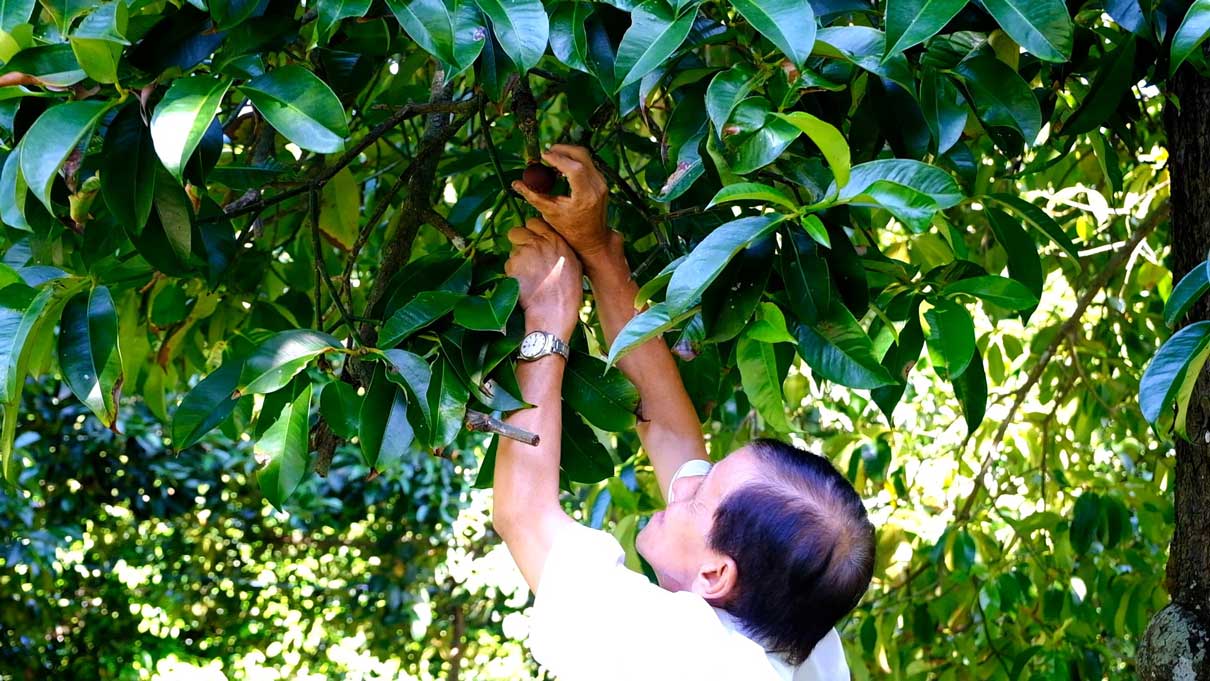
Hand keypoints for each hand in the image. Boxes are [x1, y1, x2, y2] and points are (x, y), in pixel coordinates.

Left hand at [505, 218, 582, 337]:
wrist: (554, 313)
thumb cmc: (567, 294)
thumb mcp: (574, 264)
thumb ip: (560, 247)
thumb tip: (551, 241)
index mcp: (556, 239)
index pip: (534, 222)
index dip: (531, 232)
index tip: (533, 242)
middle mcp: (539, 242)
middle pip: (517, 231)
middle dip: (517, 242)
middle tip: (525, 258)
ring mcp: (524, 252)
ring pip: (511, 251)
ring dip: (516, 261)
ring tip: (529, 278)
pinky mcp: (512, 265)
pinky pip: (508, 265)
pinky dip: (512, 274)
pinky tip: (524, 284)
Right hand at [511, 145, 613, 259]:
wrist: (592, 238)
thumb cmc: (571, 229)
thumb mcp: (550, 213)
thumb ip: (533, 196)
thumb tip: (516, 184)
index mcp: (585, 197)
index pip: (574, 169)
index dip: (557, 158)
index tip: (543, 156)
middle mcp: (597, 187)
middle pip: (582, 155)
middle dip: (562, 149)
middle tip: (546, 152)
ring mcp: (601, 183)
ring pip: (585, 157)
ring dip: (567, 154)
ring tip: (551, 160)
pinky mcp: (601, 181)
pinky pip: (587, 163)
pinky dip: (573, 161)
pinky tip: (560, 168)